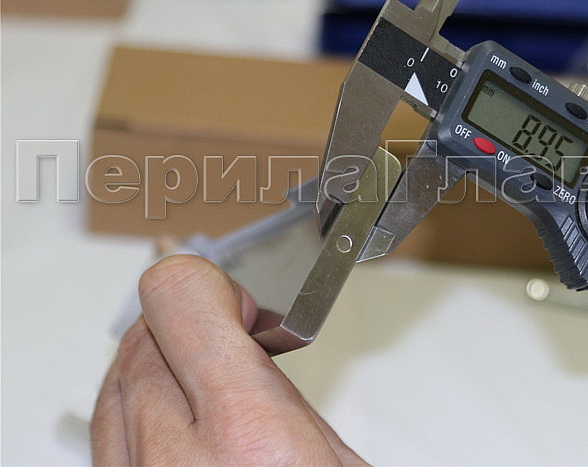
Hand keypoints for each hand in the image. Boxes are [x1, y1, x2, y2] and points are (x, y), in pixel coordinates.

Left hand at [91, 255, 366, 465]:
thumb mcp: (340, 458)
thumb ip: (289, 395)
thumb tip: (251, 344)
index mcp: (251, 435)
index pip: (179, 299)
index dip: (204, 282)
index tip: (234, 301)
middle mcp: (175, 460)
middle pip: (143, 338)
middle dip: (187, 324)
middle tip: (231, 339)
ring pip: (114, 383)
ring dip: (157, 363)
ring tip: (204, 378)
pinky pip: (104, 431)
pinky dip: (134, 407)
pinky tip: (172, 410)